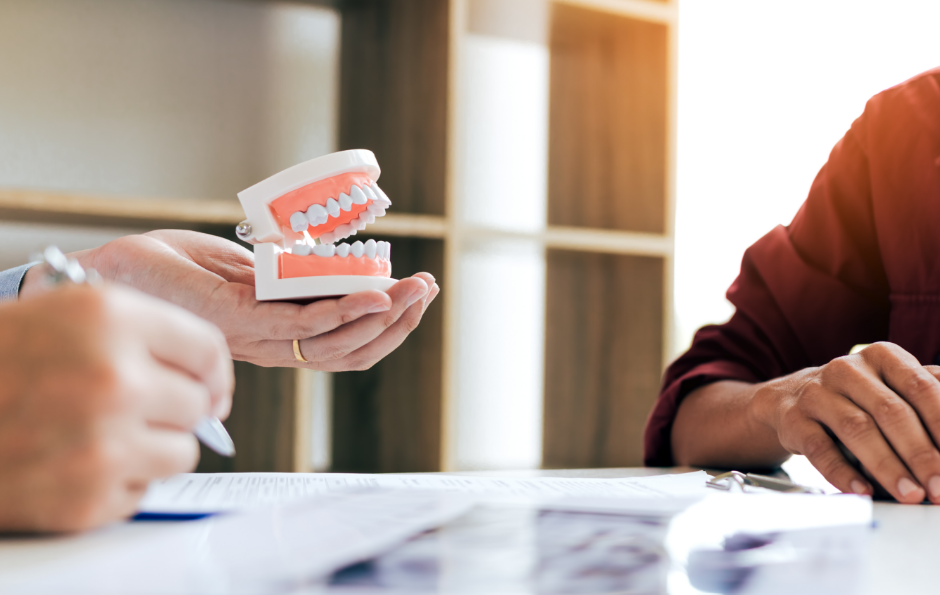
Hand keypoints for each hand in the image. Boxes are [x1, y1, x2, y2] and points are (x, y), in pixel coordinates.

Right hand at [0, 283, 232, 531]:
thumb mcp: (68, 312)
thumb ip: (147, 332)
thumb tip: (211, 377)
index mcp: (110, 319)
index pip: (208, 349)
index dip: (213, 370)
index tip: (209, 383)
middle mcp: (114, 378)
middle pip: (199, 404)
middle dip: (173, 406)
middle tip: (130, 406)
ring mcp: (102, 444)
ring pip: (181, 452)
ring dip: (152, 446)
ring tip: (102, 433)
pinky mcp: (86, 498)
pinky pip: (143, 491)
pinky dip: (119, 482)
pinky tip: (77, 461)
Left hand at [22, 230, 439, 369]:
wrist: (110, 269)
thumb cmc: (169, 268)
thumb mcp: (240, 267)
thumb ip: (283, 275)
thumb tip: (326, 269)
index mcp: (277, 332)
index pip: (347, 343)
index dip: (388, 325)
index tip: (418, 292)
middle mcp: (273, 343)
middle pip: (352, 349)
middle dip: (399, 323)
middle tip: (429, 290)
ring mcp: (258, 335)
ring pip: (336, 343)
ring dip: (382, 317)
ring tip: (415, 290)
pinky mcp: (238, 318)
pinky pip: (301, 324)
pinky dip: (342, 312)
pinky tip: (372, 294)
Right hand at [751, 342, 939, 502]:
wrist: (791, 399)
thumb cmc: (857, 399)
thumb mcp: (895, 389)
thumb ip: (930, 401)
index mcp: (883, 356)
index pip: (921, 388)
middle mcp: (848, 369)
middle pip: (890, 411)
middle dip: (921, 455)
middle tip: (938, 488)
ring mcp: (817, 392)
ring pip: (857, 429)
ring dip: (887, 466)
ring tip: (909, 494)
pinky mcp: (793, 418)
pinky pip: (819, 448)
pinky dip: (842, 472)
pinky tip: (862, 491)